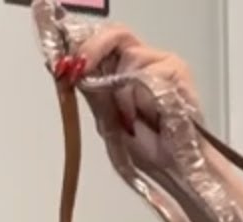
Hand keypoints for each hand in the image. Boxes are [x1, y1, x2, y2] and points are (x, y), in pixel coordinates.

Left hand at [57, 23, 203, 167]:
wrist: (175, 166)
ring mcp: (165, 63)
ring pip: (129, 56)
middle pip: (117, 34)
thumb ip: (93, 92)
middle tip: (80, 68)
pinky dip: (139, 97)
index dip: (84, 47)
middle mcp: (149, 60)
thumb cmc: (150, 147)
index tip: (65, 63)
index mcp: (130, 68)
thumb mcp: (108, 119)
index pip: (105, 41)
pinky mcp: (177, 71)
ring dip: (121, 91)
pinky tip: (147, 116)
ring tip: (131, 118)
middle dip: (93, 50)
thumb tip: (71, 71)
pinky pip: (146, 74)